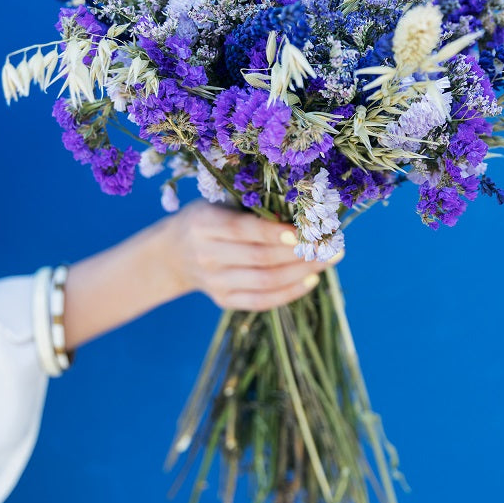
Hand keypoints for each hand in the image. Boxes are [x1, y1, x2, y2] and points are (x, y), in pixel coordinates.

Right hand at [163, 200, 338, 311]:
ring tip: (327, 260)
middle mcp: (206, 255)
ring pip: (265, 281)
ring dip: (302, 272)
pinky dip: (289, 293)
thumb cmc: (208, 218)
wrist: (173, 254)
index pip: (242, 230)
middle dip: (300, 253)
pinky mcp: (224, 300)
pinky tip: (312, 280)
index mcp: (203, 224)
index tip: (305, 231)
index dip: (274, 232)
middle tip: (330, 244)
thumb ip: (251, 204)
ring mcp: (214, 282)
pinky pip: (261, 301)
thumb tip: (302, 206)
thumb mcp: (219, 201)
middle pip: (259, 258)